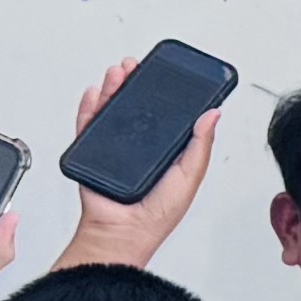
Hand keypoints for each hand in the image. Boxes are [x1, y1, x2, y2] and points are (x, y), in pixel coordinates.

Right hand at [53, 54, 219, 273]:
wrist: (120, 235)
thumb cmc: (156, 217)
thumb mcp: (189, 177)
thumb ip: (200, 146)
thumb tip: (213, 114)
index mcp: (164, 152)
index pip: (163, 115)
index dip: (162, 93)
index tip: (163, 73)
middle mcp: (138, 148)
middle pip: (134, 107)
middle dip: (133, 83)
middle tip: (136, 65)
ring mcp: (113, 150)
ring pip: (111, 111)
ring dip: (113, 88)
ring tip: (118, 72)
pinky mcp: (91, 155)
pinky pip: (87, 126)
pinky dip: (89, 107)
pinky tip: (96, 93)